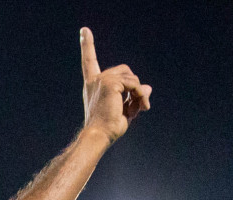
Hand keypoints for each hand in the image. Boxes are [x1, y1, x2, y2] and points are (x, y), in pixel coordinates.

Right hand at [79, 27, 150, 143]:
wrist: (99, 135)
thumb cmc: (109, 128)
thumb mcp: (125, 110)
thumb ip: (134, 97)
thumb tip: (148, 87)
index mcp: (94, 85)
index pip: (90, 62)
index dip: (87, 45)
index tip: (84, 30)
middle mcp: (96, 80)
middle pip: (125, 71)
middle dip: (135, 86)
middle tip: (140, 105)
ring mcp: (103, 80)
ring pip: (132, 78)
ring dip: (140, 93)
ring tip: (141, 108)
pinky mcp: (111, 83)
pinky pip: (134, 84)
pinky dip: (141, 95)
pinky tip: (142, 108)